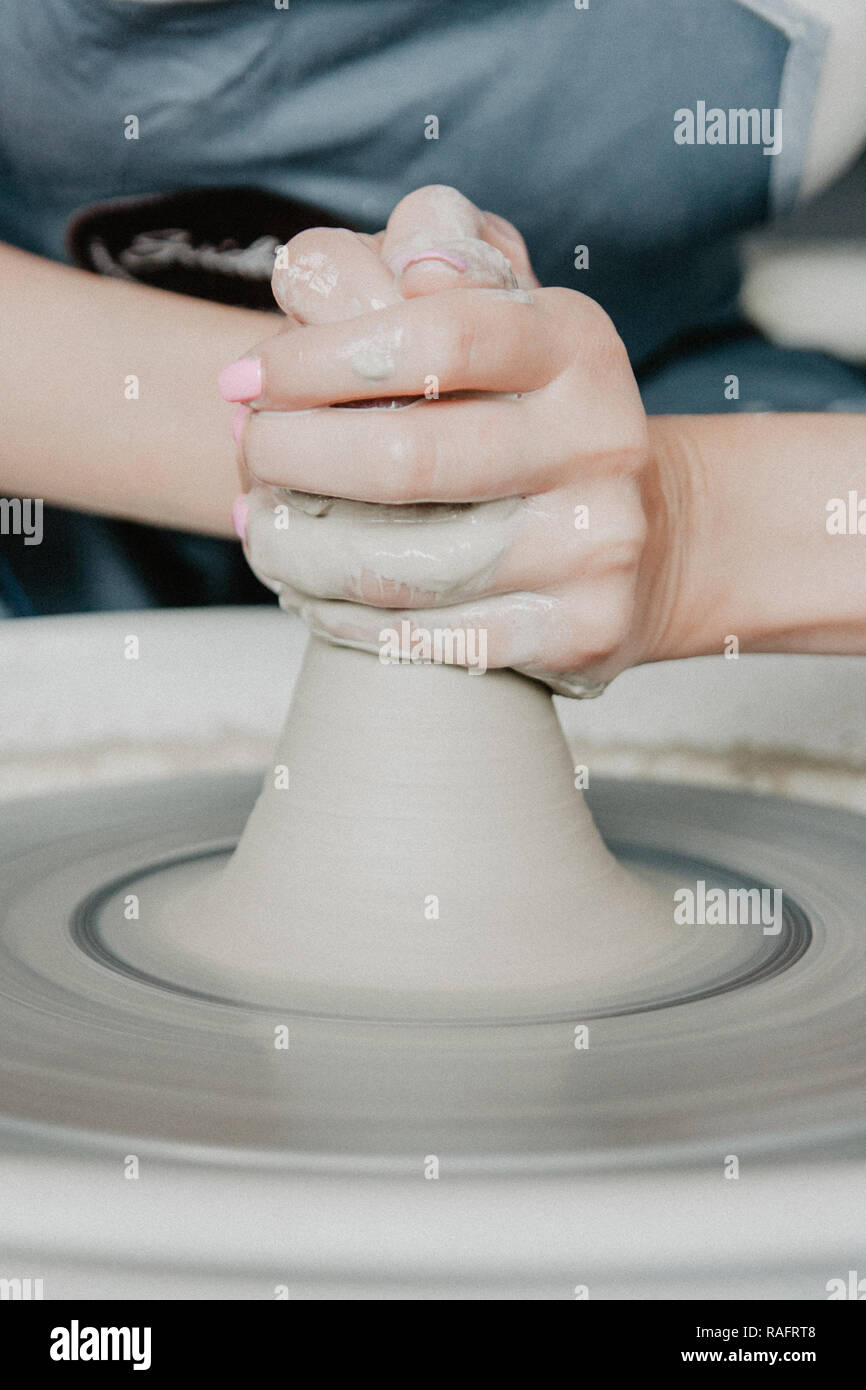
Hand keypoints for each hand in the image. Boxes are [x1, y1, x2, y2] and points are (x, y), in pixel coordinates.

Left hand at [220, 185, 673, 694]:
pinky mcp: (582, 631)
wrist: (646, 538)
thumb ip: (421, 257)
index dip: (320, 356)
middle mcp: (602, 439)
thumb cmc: (528, 412)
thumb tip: (341, 266)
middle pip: (408, 458)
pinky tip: (308, 590)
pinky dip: (344, 617)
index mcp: (575, 343)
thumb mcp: (498, 311)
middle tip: (252, 449)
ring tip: (261, 524)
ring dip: (300, 549)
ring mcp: (599, 543)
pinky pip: (429, 638)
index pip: (435, 333)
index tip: (249, 377)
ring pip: (404, 566)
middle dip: (295, 456)